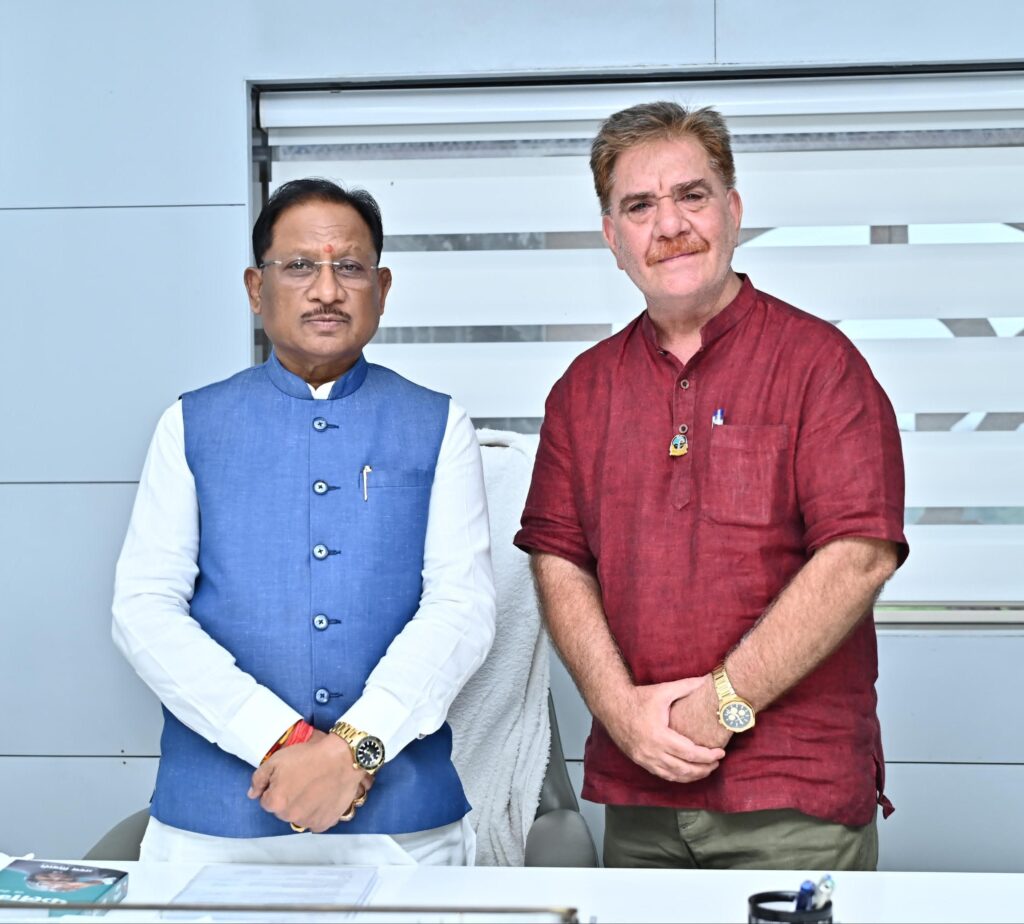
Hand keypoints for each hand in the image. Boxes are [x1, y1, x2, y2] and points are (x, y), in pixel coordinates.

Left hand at [247, 728, 374, 831]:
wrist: (343, 758)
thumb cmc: (309, 756)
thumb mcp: (277, 759)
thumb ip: (259, 778)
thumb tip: (253, 794)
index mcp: (275, 802)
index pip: (266, 801)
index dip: (275, 788)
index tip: (287, 778)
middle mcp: (290, 817)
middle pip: (283, 811)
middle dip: (288, 798)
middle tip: (301, 780)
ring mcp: (309, 822)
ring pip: (299, 817)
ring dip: (303, 807)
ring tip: (315, 787)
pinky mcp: (325, 823)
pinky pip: (316, 822)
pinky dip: (317, 813)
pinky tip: (323, 797)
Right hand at [601, 677, 725, 783]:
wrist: (612, 706)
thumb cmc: (638, 698)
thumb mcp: (663, 690)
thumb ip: (686, 686)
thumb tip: (706, 680)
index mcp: (659, 735)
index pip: (690, 753)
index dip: (708, 756)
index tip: (721, 753)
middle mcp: (651, 751)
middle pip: (684, 768)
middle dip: (704, 768)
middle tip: (717, 763)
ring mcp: (644, 758)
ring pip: (674, 775)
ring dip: (692, 776)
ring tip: (706, 770)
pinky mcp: (640, 761)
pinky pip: (662, 774)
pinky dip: (677, 777)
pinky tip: (687, 773)